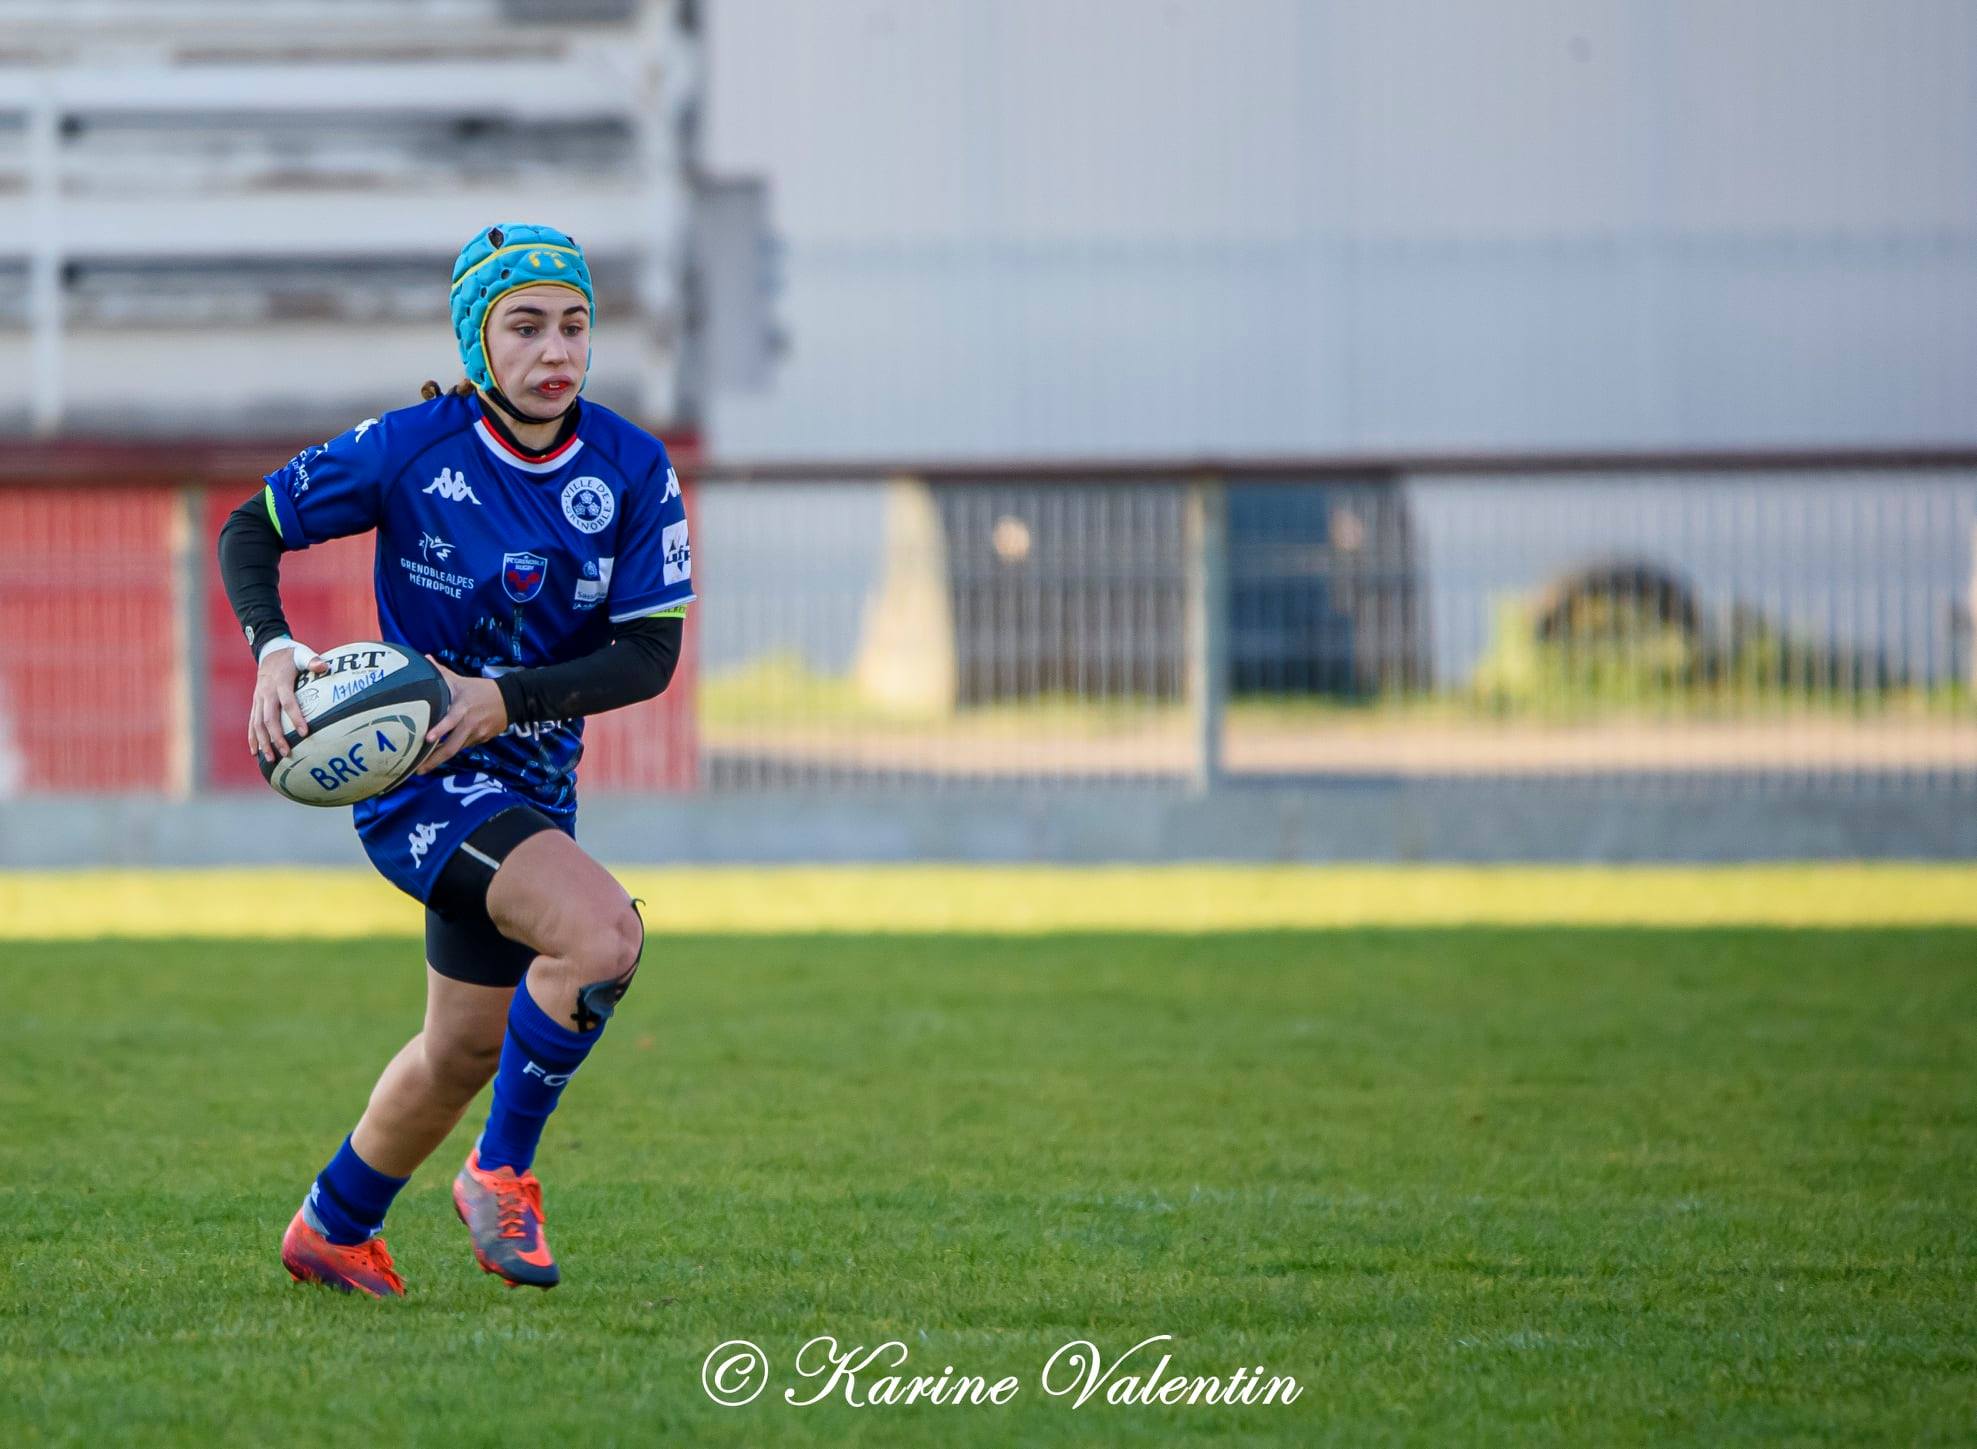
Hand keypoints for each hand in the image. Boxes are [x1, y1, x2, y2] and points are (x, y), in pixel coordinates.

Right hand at [249, 644, 327, 763]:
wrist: (269, 651)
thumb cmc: (291, 655)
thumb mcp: (302, 654)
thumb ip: (312, 660)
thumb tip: (324, 666)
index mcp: (280, 683)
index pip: (288, 703)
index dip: (295, 718)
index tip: (305, 733)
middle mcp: (267, 693)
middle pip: (269, 718)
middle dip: (277, 737)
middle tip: (287, 753)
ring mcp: (259, 699)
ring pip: (257, 723)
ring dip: (263, 742)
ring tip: (271, 759)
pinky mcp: (255, 703)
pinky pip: (251, 722)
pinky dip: (252, 738)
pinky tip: (256, 753)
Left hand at [417, 656, 509, 773]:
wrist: (511, 700)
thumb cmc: (482, 690)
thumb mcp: (462, 681)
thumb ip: (442, 672)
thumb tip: (425, 658)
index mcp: (464, 708)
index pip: (451, 720)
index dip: (440, 730)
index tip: (427, 739)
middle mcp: (470, 724)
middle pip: (452, 747)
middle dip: (435, 760)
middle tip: (419, 770)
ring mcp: (477, 734)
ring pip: (457, 749)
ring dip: (441, 759)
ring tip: (424, 768)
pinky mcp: (482, 740)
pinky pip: (464, 747)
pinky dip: (453, 751)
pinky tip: (440, 757)